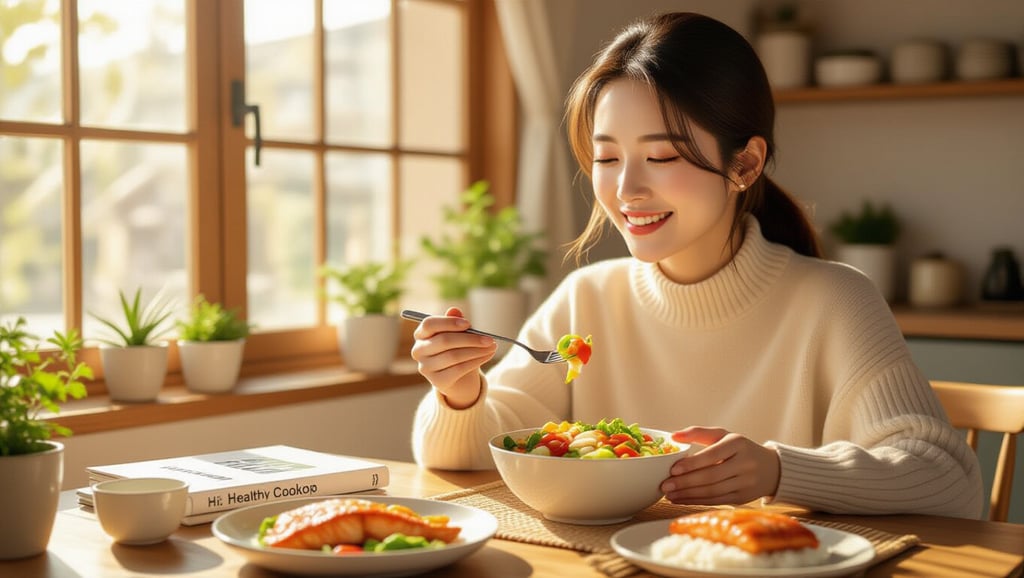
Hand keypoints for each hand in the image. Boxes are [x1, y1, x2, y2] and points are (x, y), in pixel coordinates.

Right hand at [409, 307, 496, 408]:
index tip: (468, 324)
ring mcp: (426, 367)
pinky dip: (476, 361)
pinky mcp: (437, 381)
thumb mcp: (457, 334)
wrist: (458, 376)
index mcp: (421, 334)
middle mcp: (419, 351)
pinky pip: (459, 369)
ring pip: (454, 356)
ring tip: (492, 347)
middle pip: (444, 341)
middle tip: (489, 338)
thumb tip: (455, 310)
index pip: (429, 324)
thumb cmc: (456, 348)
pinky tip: (487, 356)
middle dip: (470, 339)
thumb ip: (455, 322)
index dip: (448, 323)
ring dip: (477, 351)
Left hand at [659, 426, 779, 505]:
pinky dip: (696, 501)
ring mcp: (745, 483)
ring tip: (669, 494)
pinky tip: (681, 499)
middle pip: (711, 476)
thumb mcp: (723, 435)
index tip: (673, 469)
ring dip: (688, 495)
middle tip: (665, 485)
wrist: (771, 468)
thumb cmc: (739, 449)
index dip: (692, 464)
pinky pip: (716, 501)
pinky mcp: (743, 498)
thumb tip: (673, 436)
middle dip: (685, 483)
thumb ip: (698, 433)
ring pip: (712, 491)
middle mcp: (745, 463)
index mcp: (738, 444)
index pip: (712, 455)